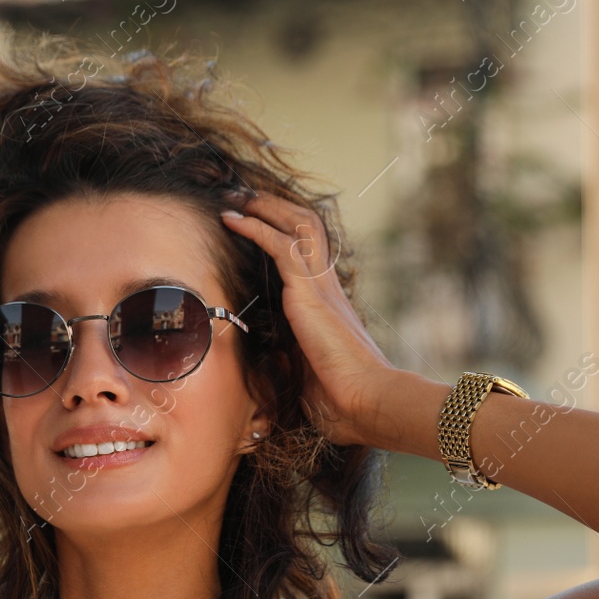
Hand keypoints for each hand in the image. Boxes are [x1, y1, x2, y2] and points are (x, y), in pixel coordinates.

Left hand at [219, 190, 398, 445]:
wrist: (367, 402)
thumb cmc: (342, 401)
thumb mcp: (305, 376)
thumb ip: (287, 362)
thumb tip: (267, 363)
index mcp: (327, 303)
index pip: (307, 251)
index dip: (283, 229)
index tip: (256, 220)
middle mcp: (326, 286)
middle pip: (304, 225)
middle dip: (273, 206)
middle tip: (243, 196)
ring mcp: (319, 285)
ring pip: (297, 224)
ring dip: (265, 206)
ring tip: (237, 196)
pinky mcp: (308, 292)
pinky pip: (280, 245)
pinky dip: (255, 227)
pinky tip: (231, 219)